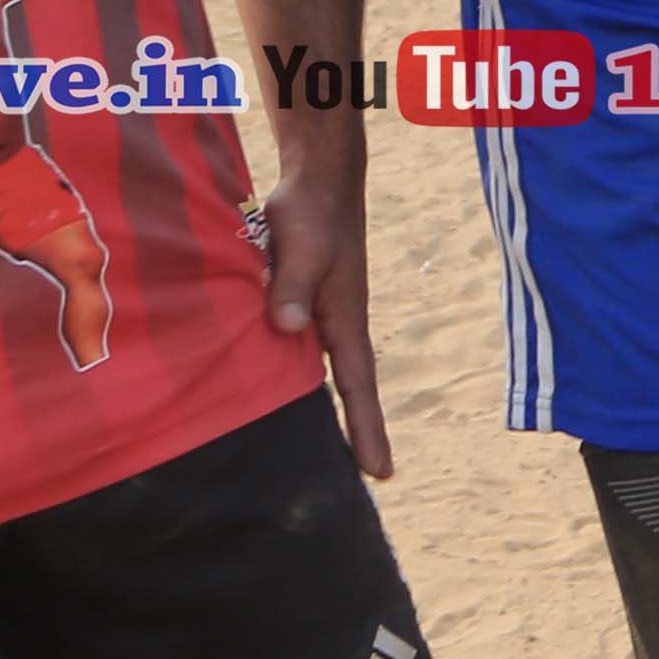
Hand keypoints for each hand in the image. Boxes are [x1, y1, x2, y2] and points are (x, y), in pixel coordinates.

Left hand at [257, 164, 388, 475]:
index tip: (380, 473)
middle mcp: (337, 326)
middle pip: (349, 389)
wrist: (319, 180)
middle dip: (358, 432)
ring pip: (322, 374)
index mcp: (346, 319)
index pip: (359, 385)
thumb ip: (293, 286)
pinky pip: (301, 353)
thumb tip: (289, 329)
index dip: (367, 430)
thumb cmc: (314, 212)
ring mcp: (322, 316)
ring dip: (327, 409)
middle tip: (366, 478)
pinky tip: (278, 394)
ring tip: (322, 451)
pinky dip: (297, 380)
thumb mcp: (303, 247)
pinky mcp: (302, 304)